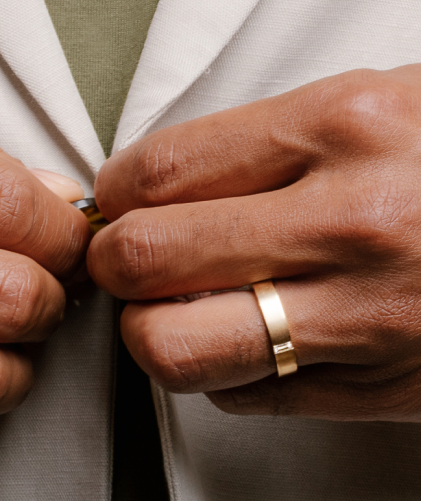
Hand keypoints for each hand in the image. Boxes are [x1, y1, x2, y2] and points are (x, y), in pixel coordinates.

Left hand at [89, 66, 420, 420]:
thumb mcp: (381, 102)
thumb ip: (263, 141)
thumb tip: (146, 185)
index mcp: (345, 126)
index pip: (155, 171)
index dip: (112, 194)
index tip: (116, 203)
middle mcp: (355, 222)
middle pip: (143, 260)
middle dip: (113, 264)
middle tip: (126, 259)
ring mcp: (373, 315)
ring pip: (177, 349)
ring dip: (154, 332)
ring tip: (175, 309)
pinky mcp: (389, 389)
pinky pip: (247, 398)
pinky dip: (224, 375)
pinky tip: (252, 340)